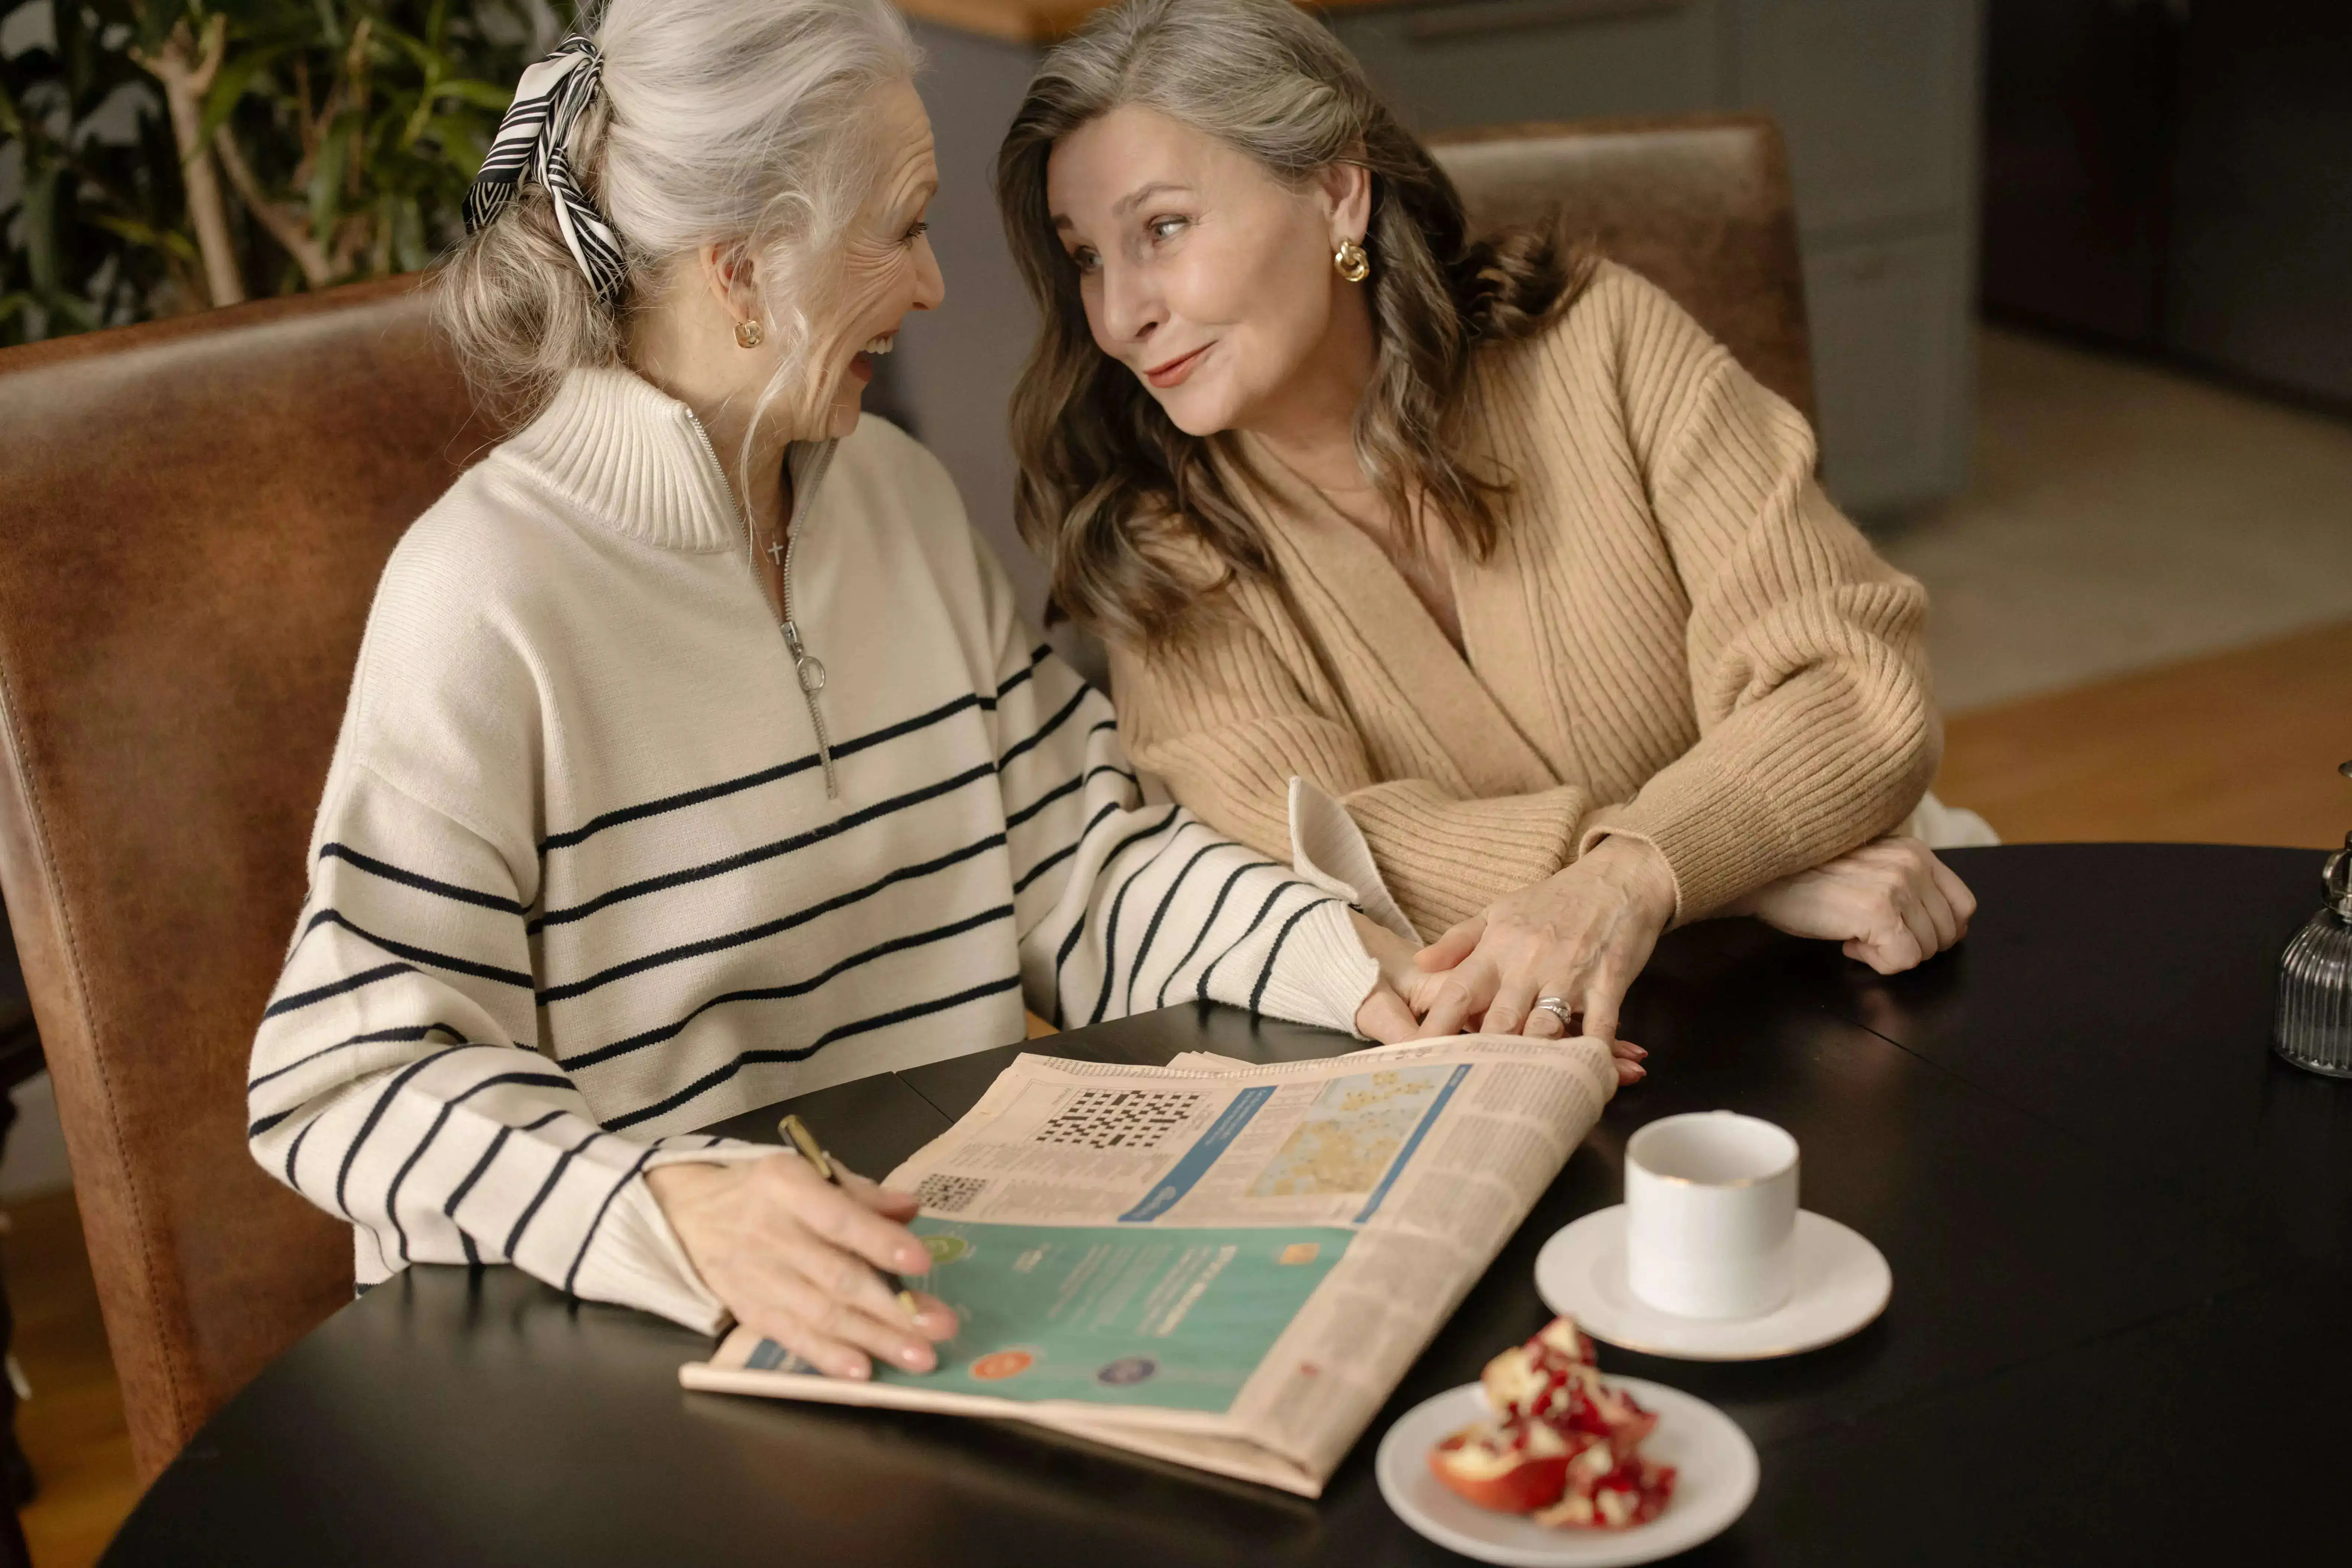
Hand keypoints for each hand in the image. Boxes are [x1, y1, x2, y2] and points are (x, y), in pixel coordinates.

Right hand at [646, 1154, 956, 1379]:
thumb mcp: (806, 1172)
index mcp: (785, 1186)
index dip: (879, 1241)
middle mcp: (770, 1234)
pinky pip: (792, 1338)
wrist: (687, 1215)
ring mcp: (757, 1278)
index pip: (837, 1218)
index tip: (922, 1262)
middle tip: (939, 1327)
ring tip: (918, 1358)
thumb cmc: (764, 1192)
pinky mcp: (749, 1313)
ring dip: (873, 1340)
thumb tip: (911, 1209)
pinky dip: (827, 1357)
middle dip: (891, 1307)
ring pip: (820, 1314)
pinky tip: (862, 1373)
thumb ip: (860, 1192)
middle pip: (835, 1276)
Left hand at [1354, 909, 1644, 1081]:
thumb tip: (1420, 963)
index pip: (1458, 994)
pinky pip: (1600, 1027)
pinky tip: (1585, 1081)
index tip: (1419, 1061)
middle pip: (1499, 1023)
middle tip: (1466, 1096)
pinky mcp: (1609, 981)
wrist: (1619, 879)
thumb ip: (1459, 941)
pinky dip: (1592, 1056)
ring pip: (1545, 1029)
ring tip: (1518, 1099)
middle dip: (1483, 1060)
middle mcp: (1527, 964)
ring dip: (1534, 1064)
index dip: (1436, 1029)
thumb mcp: (1499, 911)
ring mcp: (1569, 974)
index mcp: (1496, 949)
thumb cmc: (1555, 900)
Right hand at [1732, 835, 1974, 972]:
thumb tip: (1936, 924)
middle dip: (1911, 946)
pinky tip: (1848, 942)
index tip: (1905, 934)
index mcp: (1915, 851)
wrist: (1763, 875)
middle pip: (1947, 935)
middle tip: (1871, 934)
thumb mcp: (1870, 867)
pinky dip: (1876, 963)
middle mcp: (1913, 865)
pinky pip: (1902, 961)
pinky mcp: (1879, 912)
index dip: (1938, 932)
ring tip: (1854, 933)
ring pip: (1925, 951)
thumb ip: (1907, 883)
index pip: (1963, 907)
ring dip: (1889, 953)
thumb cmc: (1808, 877)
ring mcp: (1898, 887)